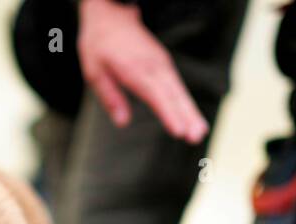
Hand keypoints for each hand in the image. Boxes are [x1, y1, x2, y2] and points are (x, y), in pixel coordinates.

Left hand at [78, 0, 208, 142]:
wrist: (111, 15)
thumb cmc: (99, 43)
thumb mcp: (94, 70)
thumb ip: (109, 96)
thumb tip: (122, 122)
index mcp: (135, 69)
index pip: (156, 95)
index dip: (168, 113)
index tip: (178, 130)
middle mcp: (153, 66)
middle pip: (173, 95)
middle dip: (187, 116)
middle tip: (197, 136)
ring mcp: (161, 64)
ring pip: (179, 91)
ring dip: (191, 112)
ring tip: (200, 132)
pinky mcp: (163, 64)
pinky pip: (177, 86)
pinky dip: (186, 102)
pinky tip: (192, 119)